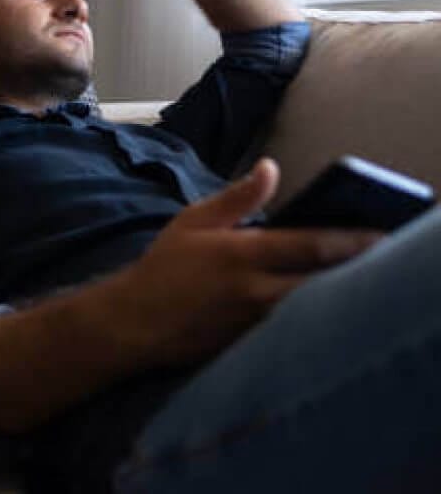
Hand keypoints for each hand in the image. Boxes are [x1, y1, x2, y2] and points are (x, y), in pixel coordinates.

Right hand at [116, 159, 381, 367]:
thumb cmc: (166, 266)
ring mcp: (256, 323)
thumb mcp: (195, 220)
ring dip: (336, 294)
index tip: (379, 234)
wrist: (136, 323)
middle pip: (321, 282)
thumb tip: (270, 167)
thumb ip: (238, 196)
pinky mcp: (252, 345)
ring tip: (358, 278)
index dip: (349, 241)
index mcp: (242, 254)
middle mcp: (254, 291)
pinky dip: (313, 317)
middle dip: (353, 271)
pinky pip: (293, 331)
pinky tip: (325, 305)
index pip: (308, 245)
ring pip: (312, 309)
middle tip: (379, 257)